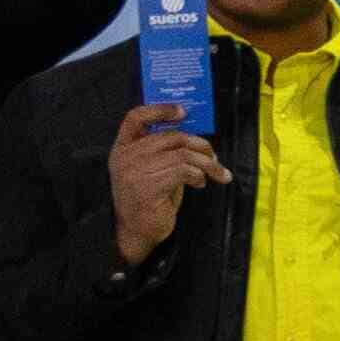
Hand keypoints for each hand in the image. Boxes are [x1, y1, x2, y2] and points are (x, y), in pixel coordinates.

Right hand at [109, 100, 229, 267]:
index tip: (183, 111)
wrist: (137, 231)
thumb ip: (164, 151)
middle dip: (200, 145)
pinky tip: (200, 184)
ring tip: (216, 173)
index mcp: (123, 148)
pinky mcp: (148, 188)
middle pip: (171, 136)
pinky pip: (183, 171)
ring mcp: (134, 172)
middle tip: (214, 157)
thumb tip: (197, 138)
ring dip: (207, 164)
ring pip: (182, 154)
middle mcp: (125, 157)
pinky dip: (199, 175)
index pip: (135, 117)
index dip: (160, 109)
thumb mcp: (153, 169)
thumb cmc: (151, 198)